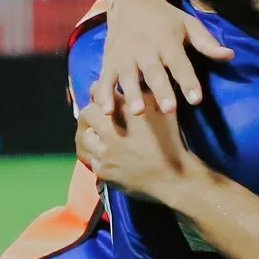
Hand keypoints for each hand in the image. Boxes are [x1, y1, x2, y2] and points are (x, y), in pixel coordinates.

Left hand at [75, 100, 202, 202]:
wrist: (173, 177)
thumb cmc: (170, 140)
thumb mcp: (161, 109)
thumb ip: (143, 93)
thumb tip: (131, 82)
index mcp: (126, 110)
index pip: (98, 92)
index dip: (98, 94)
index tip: (102, 99)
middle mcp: (111, 129)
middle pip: (86, 113)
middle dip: (91, 114)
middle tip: (98, 118)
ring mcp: (105, 151)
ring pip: (85, 137)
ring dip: (91, 135)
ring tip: (99, 137)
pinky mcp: (103, 170)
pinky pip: (89, 158)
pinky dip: (95, 154)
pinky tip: (103, 153)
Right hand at [92, 0, 225, 115]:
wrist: (128, 0)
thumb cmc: (164, 17)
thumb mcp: (187, 23)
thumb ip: (206, 41)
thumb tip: (230, 55)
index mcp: (167, 40)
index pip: (180, 63)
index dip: (188, 81)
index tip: (196, 99)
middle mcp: (144, 48)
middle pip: (154, 72)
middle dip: (161, 90)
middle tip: (169, 109)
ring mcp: (124, 55)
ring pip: (127, 77)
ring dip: (132, 94)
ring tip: (137, 111)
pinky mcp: (108, 60)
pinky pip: (105, 79)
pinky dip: (103, 94)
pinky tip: (105, 111)